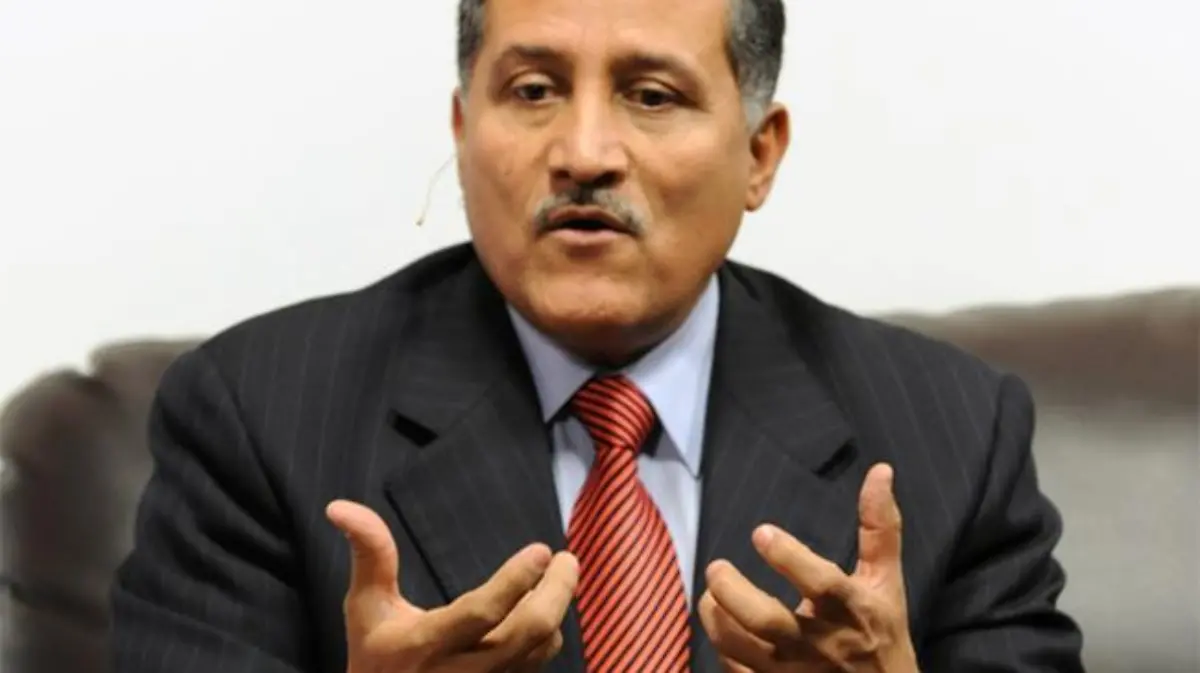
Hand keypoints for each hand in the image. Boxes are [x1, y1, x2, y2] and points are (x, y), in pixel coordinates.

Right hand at [326, 500, 578, 672]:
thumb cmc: (376, 656)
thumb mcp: (365, 607)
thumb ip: (369, 554)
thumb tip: (340, 506)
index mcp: (428, 644)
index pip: (482, 612)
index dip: (516, 580)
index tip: (542, 550)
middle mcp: (463, 670)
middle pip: (528, 633)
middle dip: (557, 593)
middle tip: (567, 560)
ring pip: (540, 649)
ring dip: (556, 611)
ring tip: (559, 577)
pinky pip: (537, 664)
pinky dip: (548, 634)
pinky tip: (545, 608)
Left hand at [699, 464, 917, 672]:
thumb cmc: (882, 633)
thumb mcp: (886, 581)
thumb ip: (880, 528)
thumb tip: (880, 470)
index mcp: (850, 609)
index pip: (820, 583)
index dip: (788, 557)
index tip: (760, 532)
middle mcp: (821, 643)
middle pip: (767, 621)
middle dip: (734, 592)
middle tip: (716, 567)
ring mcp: (795, 672)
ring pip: (743, 649)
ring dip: (717, 620)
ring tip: (709, 596)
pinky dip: (724, 650)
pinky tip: (722, 627)